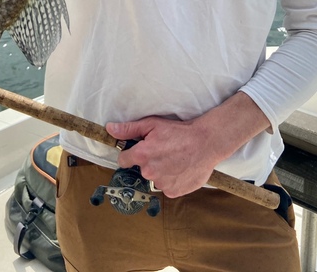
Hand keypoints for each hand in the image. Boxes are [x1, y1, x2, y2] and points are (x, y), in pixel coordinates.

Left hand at [106, 92, 271, 197]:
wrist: (206, 142)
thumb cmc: (179, 131)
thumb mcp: (153, 124)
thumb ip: (129, 129)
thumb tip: (110, 129)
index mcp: (142, 155)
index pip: (123, 160)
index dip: (129, 155)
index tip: (138, 151)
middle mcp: (149, 172)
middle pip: (141, 170)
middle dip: (148, 162)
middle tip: (163, 152)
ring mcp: (162, 184)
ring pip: (155, 179)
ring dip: (161, 172)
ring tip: (174, 160)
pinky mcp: (174, 192)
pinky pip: (167, 187)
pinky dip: (172, 180)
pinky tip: (180, 169)